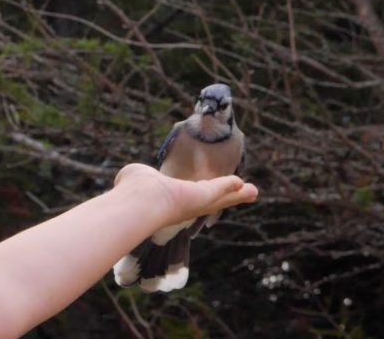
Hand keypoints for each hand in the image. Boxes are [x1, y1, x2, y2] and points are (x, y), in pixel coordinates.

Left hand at [113, 163, 257, 225]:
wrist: (141, 201)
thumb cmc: (133, 190)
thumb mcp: (135, 177)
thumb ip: (137, 177)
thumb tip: (130, 178)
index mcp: (172, 201)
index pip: (189, 198)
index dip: (199, 195)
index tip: (209, 195)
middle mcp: (187, 205)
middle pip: (213, 201)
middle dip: (228, 197)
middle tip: (243, 195)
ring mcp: (198, 203)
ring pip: (222, 198)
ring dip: (238, 194)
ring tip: (253, 191)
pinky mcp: (206, 196)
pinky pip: (223, 189)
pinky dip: (233, 186)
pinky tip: (247, 186)